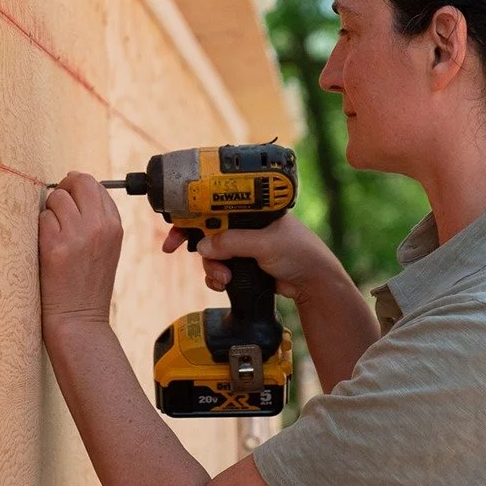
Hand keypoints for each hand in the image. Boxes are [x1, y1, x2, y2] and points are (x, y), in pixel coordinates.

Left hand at [39, 172, 122, 331]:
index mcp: (114, 225)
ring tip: (54, 234)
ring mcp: (78, 235)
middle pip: (78, 182)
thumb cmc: (88, 284)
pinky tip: (48, 247)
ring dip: (50, 211)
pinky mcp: (55, 246)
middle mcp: (99, 226)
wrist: (79, 318)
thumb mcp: (107, 247)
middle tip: (56, 208)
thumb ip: (97, 218)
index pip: (96, 185)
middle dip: (64, 189)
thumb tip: (74, 185)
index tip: (71, 202)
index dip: (79, 190)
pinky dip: (41, 228)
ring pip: (57, 198)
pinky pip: (42, 217)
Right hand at [161, 213, 337, 303]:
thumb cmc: (300, 253)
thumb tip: (203, 246)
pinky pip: (219, 267)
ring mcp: (243, 244)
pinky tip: (223, 283)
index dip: (191, 209)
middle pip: (206, 226)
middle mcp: (245, 222)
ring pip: (211, 251)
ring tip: (223, 277)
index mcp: (252, 207)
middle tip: (171, 247)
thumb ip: (233, 243)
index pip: (215, 202)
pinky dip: (216, 276)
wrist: (314, 283)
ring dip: (211, 265)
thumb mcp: (264, 244)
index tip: (174, 221)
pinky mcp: (243, 263)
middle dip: (193, 240)